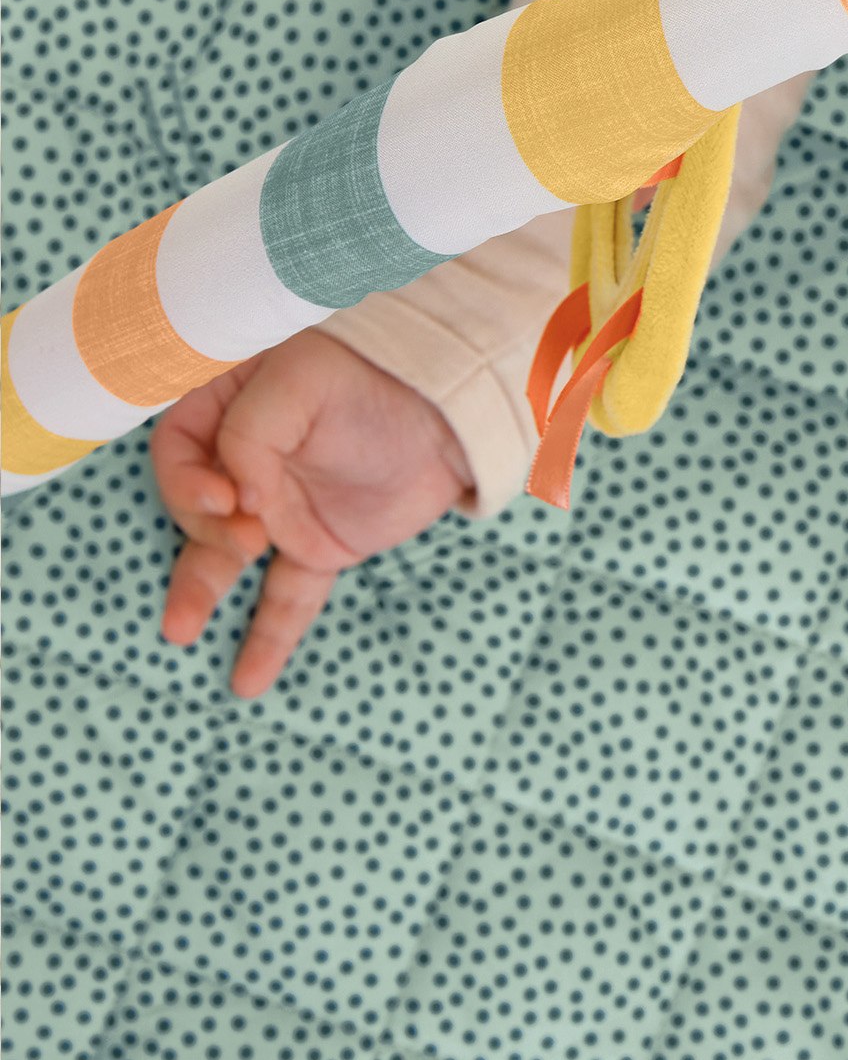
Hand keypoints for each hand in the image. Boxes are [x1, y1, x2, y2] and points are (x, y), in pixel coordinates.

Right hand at [152, 330, 472, 698]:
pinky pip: (287, 595)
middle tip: (246, 537)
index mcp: (233, 405)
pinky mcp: (320, 543)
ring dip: (199, 592)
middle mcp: (249, 460)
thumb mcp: (304, 381)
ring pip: (225, 559)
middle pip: (196, 507)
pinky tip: (247, 679)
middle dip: (207, 530)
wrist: (458, 410)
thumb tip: (238, 501)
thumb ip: (251, 432)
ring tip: (178, 631)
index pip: (177, 446)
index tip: (226, 499)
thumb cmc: (379, 379)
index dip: (185, 479)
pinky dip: (270, 635)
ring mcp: (283, 506)